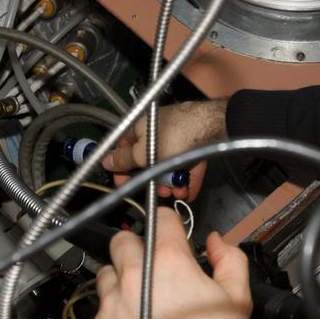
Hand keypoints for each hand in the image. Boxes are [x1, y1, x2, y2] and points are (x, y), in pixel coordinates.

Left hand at [93, 207, 250, 318]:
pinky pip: (101, 306)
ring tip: (139, 295)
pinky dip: (114, 308)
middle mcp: (134, 275)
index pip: (160, 219)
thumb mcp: (238, 297)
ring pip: (106, 272)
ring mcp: (112, 301)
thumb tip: (218, 242)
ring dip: (120, 276)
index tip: (173, 235)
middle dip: (136, 245)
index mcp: (168, 260)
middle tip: (150, 262)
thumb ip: (229, 259)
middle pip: (121, 239)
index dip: (170, 225)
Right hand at [101, 99, 226, 201]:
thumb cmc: (177, 134)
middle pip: (149, 161)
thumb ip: (123, 159)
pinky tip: (188, 189)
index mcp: (139, 127)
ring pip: (169, 165)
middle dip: (153, 180)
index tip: (124, 182)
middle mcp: (157, 130)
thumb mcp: (144, 153)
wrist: (213, 127)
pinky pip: (186, 164)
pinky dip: (186, 178)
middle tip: (158, 190)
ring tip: (176, 191)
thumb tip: (107, 161)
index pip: (123, 149)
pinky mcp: (194, 143)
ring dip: (171, 182)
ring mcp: (177, 137)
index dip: (122, 168)